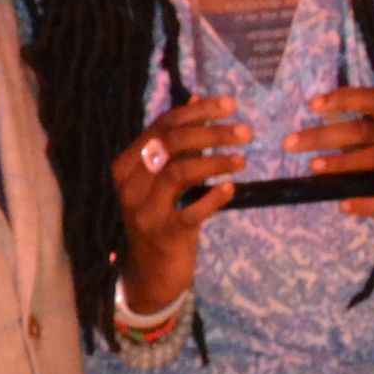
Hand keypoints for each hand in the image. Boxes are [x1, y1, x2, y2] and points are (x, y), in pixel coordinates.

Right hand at [113, 93, 248, 312]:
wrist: (150, 274)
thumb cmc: (161, 218)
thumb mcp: (164, 178)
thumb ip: (178, 142)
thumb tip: (196, 99)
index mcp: (128, 164)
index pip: (163, 125)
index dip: (198, 111)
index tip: (231, 104)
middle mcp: (130, 184)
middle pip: (171, 143)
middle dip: (211, 132)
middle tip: (245, 131)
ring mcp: (145, 210)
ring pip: (179, 171)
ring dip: (215, 161)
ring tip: (242, 159)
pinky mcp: (164, 234)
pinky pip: (191, 211)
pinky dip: (214, 197)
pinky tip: (231, 189)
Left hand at [288, 86, 373, 283]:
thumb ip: (359, 149)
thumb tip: (321, 129)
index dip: (345, 98)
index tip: (312, 104)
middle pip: (370, 127)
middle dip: (326, 134)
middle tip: (291, 143)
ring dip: (342, 161)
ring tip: (313, 167)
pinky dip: (364, 201)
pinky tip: (344, 205)